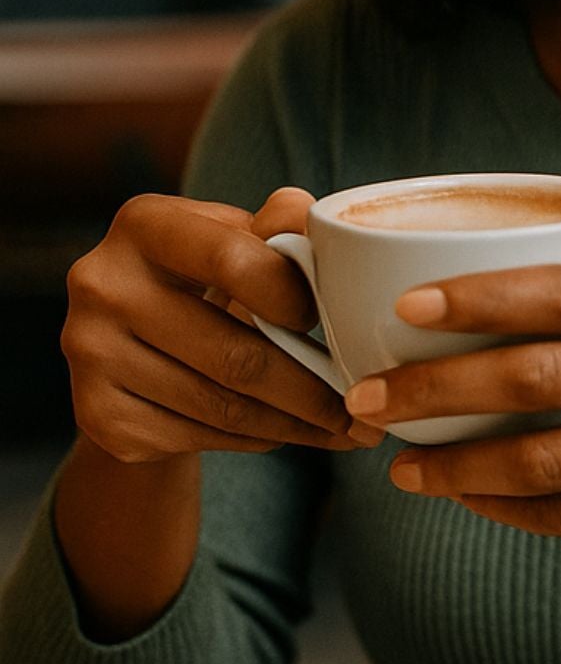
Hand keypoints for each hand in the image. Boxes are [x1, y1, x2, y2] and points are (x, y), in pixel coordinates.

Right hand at [63, 187, 384, 462]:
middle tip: (368, 409)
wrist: (135, 339)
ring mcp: (90, 354)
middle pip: (233, 354)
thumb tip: (319, 223)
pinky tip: (286, 433)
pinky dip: (254, 440)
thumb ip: (279, 224)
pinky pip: (197, 436)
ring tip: (348, 432)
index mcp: (145, 223)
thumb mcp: (238, 235)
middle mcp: (102, 285)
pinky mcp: (96, 416)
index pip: (234, 261)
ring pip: (221, 406)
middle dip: (313, 391)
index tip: (326, 321)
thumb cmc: (210, 272)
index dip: (292, 296)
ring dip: (295, 426)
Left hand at [344, 241, 560, 591]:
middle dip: (439, 385)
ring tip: (397, 456)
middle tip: (371, 392)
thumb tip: (511, 249)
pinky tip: (462, 494)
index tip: (408, 306)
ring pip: (545, 460)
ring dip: (455, 462)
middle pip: (542, 375)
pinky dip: (502, 508)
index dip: (481, 298)